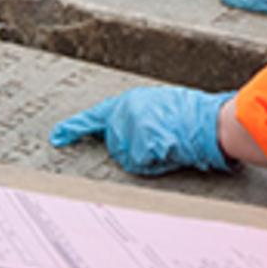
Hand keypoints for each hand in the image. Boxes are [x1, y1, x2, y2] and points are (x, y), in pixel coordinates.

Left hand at [48, 88, 235, 174]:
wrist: (210, 122)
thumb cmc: (193, 115)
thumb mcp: (159, 106)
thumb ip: (139, 117)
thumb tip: (133, 133)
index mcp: (128, 102)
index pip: (94, 117)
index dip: (73, 128)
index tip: (56, 137)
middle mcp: (124, 113)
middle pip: (116, 146)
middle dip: (135, 150)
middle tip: (163, 140)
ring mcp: (129, 129)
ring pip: (129, 159)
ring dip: (148, 158)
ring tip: (170, 143)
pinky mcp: (137, 146)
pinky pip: (141, 165)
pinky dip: (156, 164)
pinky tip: (170, 151)